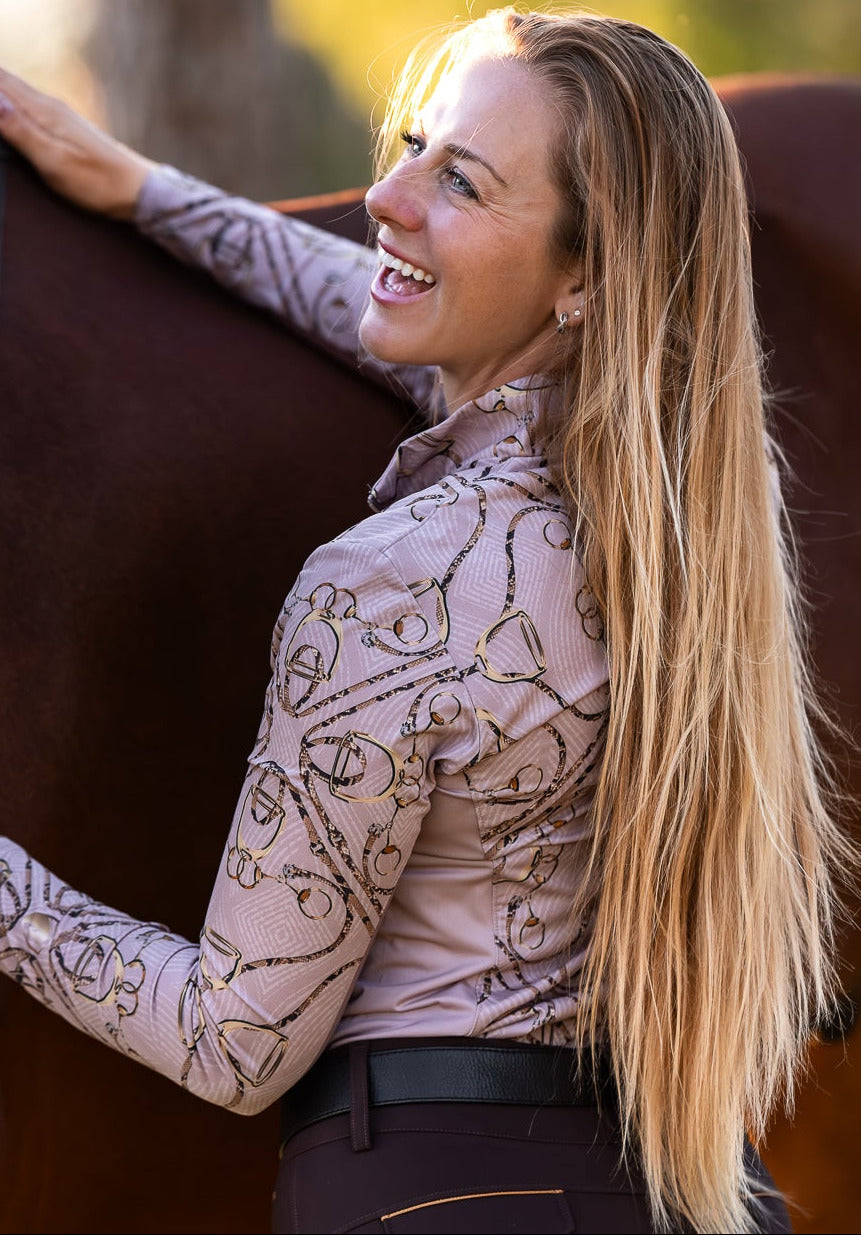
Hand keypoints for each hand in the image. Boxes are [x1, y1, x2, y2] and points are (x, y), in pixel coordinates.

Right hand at [0, 66, 155, 219]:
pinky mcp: (66, 129)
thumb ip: (19, 129)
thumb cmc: (98, 182)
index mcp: (42, 110)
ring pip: (16, 93)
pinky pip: (28, 106)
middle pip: (5, 82)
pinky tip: (8, 111)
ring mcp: (59, 116)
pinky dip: (10, 103)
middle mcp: (49, 106)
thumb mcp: (52, 160)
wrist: (139, 192)